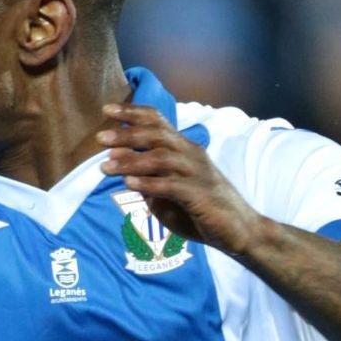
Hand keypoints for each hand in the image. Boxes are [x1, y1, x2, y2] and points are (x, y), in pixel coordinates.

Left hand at [99, 104, 260, 258]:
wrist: (240, 231)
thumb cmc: (203, 211)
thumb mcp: (171, 195)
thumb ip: (150, 182)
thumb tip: (125, 172)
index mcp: (185, 149)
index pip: (158, 121)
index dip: (133, 113)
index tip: (107, 110)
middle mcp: (191, 155)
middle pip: (157, 134)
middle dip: (126, 134)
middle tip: (100, 138)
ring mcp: (197, 173)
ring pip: (161, 157)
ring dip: (131, 160)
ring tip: (106, 166)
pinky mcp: (200, 195)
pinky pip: (171, 185)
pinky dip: (149, 183)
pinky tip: (129, 183)